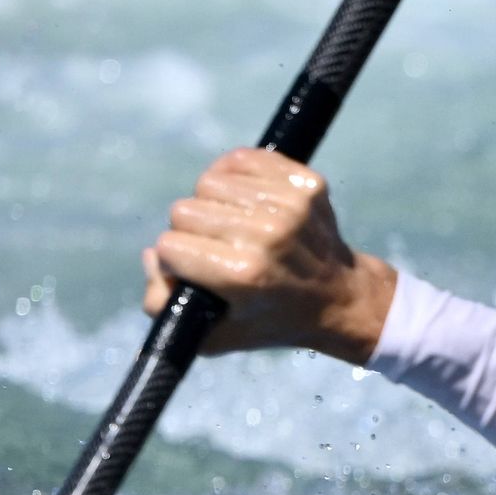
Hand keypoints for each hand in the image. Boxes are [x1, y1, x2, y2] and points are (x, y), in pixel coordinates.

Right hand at [141, 148, 398, 360]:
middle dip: (190, 231)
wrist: (341, 299)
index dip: (175, 260)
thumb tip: (154, 255)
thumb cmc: (270, 319)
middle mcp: (268, 236)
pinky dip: (235, 175)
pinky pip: (242, 158)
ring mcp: (291, 206)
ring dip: (213, 203)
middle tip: (217, 248)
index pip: (169, 245)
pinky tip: (245, 199)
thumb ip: (163, 305)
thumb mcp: (212, 335)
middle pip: (184, 210)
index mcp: (243, 274)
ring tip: (233, 226)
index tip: (197, 270)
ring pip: (210, 181)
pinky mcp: (306, 184)